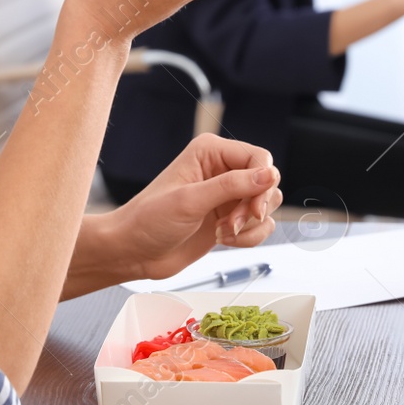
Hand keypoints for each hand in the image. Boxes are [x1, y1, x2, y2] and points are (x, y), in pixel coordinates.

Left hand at [104, 134, 282, 281]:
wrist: (133, 252)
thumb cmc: (149, 220)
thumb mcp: (190, 200)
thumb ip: (232, 186)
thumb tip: (269, 174)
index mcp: (210, 152)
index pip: (258, 158)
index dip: (263, 182)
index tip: (255, 208)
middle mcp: (222, 170)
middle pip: (267, 182)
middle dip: (254, 208)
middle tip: (232, 223)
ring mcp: (227, 196)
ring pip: (266, 205)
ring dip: (250, 225)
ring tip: (223, 232)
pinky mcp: (230, 219)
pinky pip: (260, 226)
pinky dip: (248, 237)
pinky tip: (224, 240)